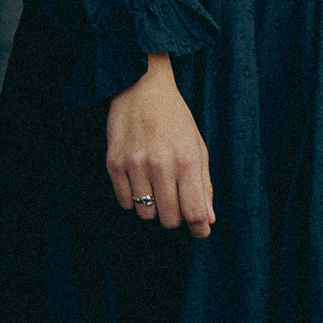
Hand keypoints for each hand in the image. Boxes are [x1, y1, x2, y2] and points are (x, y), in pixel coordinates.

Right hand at [106, 54, 213, 237]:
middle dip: (176, 219)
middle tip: (178, 206)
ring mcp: (134, 164)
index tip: (202, 232)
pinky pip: (124, 201)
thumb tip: (208, 218)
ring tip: (158, 190)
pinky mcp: (114, 163)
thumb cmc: (176, 120)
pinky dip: (134, 199)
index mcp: (187, 159)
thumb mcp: (197, 146)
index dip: (200, 227)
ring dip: (154, 208)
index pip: (194, 209)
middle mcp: (161, 164)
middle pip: (169, 217)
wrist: (142, 90)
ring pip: (145, 213)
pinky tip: (141, 183)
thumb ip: (204, 183)